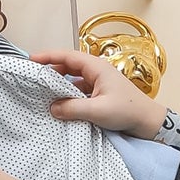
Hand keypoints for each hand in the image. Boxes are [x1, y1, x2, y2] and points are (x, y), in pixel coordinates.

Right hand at [34, 49, 168, 137]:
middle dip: (50, 71)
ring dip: (59, 85)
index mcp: (95, 67)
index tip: (31, 60)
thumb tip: (52, 108)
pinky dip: (68, 95)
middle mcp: (96, 71)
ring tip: (43, 92)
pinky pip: (79, 90)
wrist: (148, 122)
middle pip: (68, 66)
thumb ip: (72, 108)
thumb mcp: (97, 110)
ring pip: (73, 79)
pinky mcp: (100, 93)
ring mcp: (98, 82)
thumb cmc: (127, 111)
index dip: (48, 56)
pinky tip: (60, 104)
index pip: (66, 56)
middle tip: (33, 78)